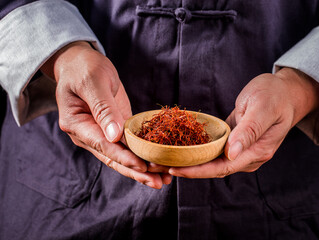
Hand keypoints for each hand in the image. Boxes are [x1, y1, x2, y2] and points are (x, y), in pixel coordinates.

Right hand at [41, 41, 171, 187]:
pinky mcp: (114, 129)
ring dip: (142, 169)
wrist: (81, 63)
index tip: (142, 167)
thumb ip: (102, 108)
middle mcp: (88, 135)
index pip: (102, 145)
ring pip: (122, 157)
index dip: (123, 157)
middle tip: (159, 182)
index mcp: (76, 125)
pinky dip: (142, 155)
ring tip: (163, 180)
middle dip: (136, 171)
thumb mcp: (92, 82)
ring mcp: (101, 134)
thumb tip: (114, 136)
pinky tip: (157, 163)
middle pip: (113, 158)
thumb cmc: (83, 68)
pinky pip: (128, 146)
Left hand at [168, 68, 318, 177]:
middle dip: (188, 169)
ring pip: (213, 162)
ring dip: (190, 162)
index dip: (198, 170)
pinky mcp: (235, 141)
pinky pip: (215, 151)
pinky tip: (181, 149)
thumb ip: (248, 131)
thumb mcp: (263, 108)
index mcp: (257, 151)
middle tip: (160, 166)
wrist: (285, 91)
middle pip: (215, 168)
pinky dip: (198, 152)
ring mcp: (242, 150)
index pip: (223, 167)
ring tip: (165, 160)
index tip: (175, 170)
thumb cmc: (276, 96)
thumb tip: (231, 153)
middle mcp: (248, 156)